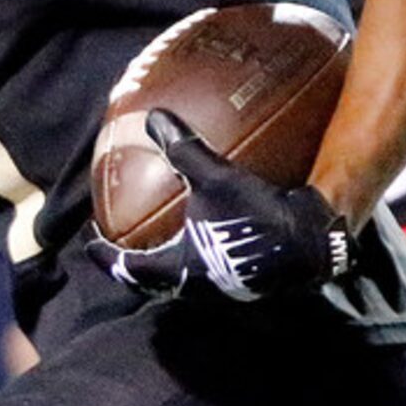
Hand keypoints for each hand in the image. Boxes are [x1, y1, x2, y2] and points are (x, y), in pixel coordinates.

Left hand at [91, 110, 351, 302]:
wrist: (315, 242)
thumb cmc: (260, 214)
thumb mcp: (217, 178)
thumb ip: (183, 148)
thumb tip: (154, 116)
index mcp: (178, 268)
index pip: (126, 268)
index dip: (105, 256)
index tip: (90, 243)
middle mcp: (196, 287)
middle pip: (149, 282)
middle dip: (130, 266)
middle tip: (118, 246)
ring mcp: (222, 290)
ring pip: (179, 283)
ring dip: (162, 267)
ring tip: (155, 244)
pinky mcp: (244, 284)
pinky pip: (206, 276)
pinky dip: (193, 261)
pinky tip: (205, 237)